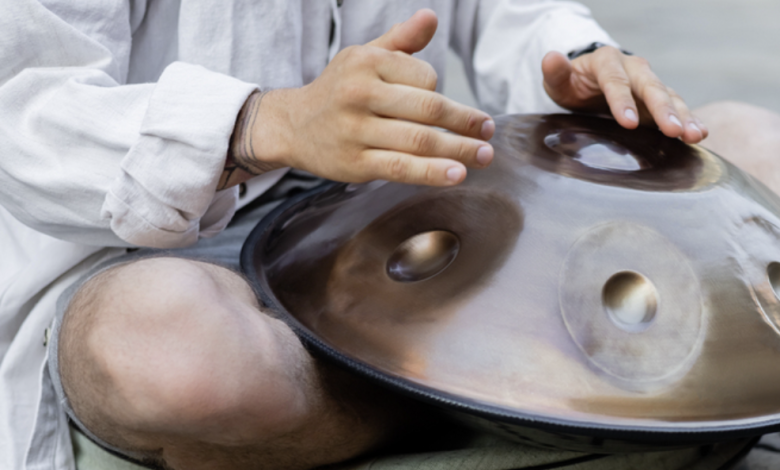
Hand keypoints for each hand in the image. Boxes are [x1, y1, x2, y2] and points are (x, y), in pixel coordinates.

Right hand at [230, 9, 494, 187]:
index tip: (446, 109)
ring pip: (418, 140)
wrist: (293, 126)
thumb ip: (401, 41)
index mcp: (366, 62)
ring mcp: (356, 130)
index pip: (424, 77)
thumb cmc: (338, 89)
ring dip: (459, 150)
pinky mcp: (355, 163)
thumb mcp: (364, 57)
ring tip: (484, 155)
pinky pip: (401, 168)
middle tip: (490, 131)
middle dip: (465, 121)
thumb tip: (432, 17)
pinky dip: (432, 172)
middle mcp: (359, 93)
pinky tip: (456, 174)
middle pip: (428, 108)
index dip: (441, 93)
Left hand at [542, 47, 707, 143]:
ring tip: (695, 135)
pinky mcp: (657, 100)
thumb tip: (550, 58)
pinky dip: (688, 120)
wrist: (588, 83)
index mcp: (606, 61)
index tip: (627, 123)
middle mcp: (633, 69)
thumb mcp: (558, 80)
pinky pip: (676, 107)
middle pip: (650, 87)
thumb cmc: (571, 84)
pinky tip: (699, 135)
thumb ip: (555, 72)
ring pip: (669, 97)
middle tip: (674, 131)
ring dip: (683, 116)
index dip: (622, 101)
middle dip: (663, 109)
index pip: (615, 81)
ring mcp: (648, 83)